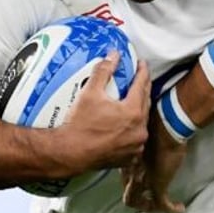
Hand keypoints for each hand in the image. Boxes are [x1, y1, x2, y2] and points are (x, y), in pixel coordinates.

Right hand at [58, 52, 151, 173]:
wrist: (68, 153)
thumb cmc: (79, 124)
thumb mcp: (90, 92)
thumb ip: (104, 71)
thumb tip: (113, 55)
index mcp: (133, 111)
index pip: (142, 85)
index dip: (142, 72)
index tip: (141, 64)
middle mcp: (139, 129)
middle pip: (145, 102)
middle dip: (142, 88)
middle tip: (138, 78)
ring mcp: (136, 145)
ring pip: (142, 121)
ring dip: (139, 109)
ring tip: (132, 99)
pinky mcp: (130, 157)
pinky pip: (136, 137)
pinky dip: (133, 128)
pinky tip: (127, 123)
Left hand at [123, 107, 187, 212]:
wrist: (167, 125)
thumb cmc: (157, 120)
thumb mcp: (143, 128)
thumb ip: (141, 136)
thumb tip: (148, 131)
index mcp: (127, 158)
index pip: (124, 177)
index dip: (131, 182)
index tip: (142, 179)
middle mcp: (131, 171)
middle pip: (127, 193)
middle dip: (137, 198)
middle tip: (149, 197)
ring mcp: (142, 179)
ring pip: (137, 202)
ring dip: (149, 206)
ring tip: (162, 205)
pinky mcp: (158, 185)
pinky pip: (162, 204)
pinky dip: (171, 208)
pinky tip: (180, 207)